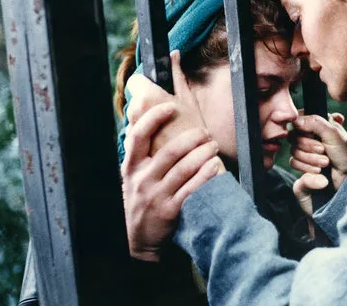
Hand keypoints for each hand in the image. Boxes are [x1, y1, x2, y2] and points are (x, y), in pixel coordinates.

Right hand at [121, 101, 224, 261]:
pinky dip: (205, 176)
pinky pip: (191, 189)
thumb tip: (152, 120)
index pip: (138, 137)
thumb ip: (142, 154)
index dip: (153, 119)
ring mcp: (155, 196)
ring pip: (183, 169)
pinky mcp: (169, 211)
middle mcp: (142, 180)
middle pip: (170, 152)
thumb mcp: (133, 176)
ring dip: (203, 154)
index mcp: (131, 167)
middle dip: (192, 138)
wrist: (139, 239)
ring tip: (213, 147)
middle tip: (205, 133)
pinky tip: (215, 167)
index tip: (170, 107)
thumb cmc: (142, 199)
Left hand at [126, 50, 204, 154]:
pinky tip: (162, 139)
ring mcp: (131, 132)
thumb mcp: (189, 100)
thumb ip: (177, 74)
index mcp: (147, 98)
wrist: (193, 164)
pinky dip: (146, 134)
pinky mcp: (132, 147)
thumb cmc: (194, 130)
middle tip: (169, 110)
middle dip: (148, 102)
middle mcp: (134, 113)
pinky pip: (136, 134)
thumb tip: (174, 54)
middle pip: (135, 99)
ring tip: (167, 127)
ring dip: (146, 119)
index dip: (146, 82)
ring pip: (135, 117)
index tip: (158, 89)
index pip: (135, 80)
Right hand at [289, 113, 346, 214]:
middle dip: (310, 146)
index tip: (316, 134)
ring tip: (325, 164)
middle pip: (294, 138)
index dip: (304, 128)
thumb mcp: (334, 135)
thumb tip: (296, 120)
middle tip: (325, 152)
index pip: (299, 123)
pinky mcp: (301, 175)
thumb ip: (315, 122)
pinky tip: (321, 176)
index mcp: (319, 131)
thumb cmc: (346, 159)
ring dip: (310, 159)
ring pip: (293, 153)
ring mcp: (305, 160)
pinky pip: (294, 167)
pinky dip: (308, 170)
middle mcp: (311, 144)